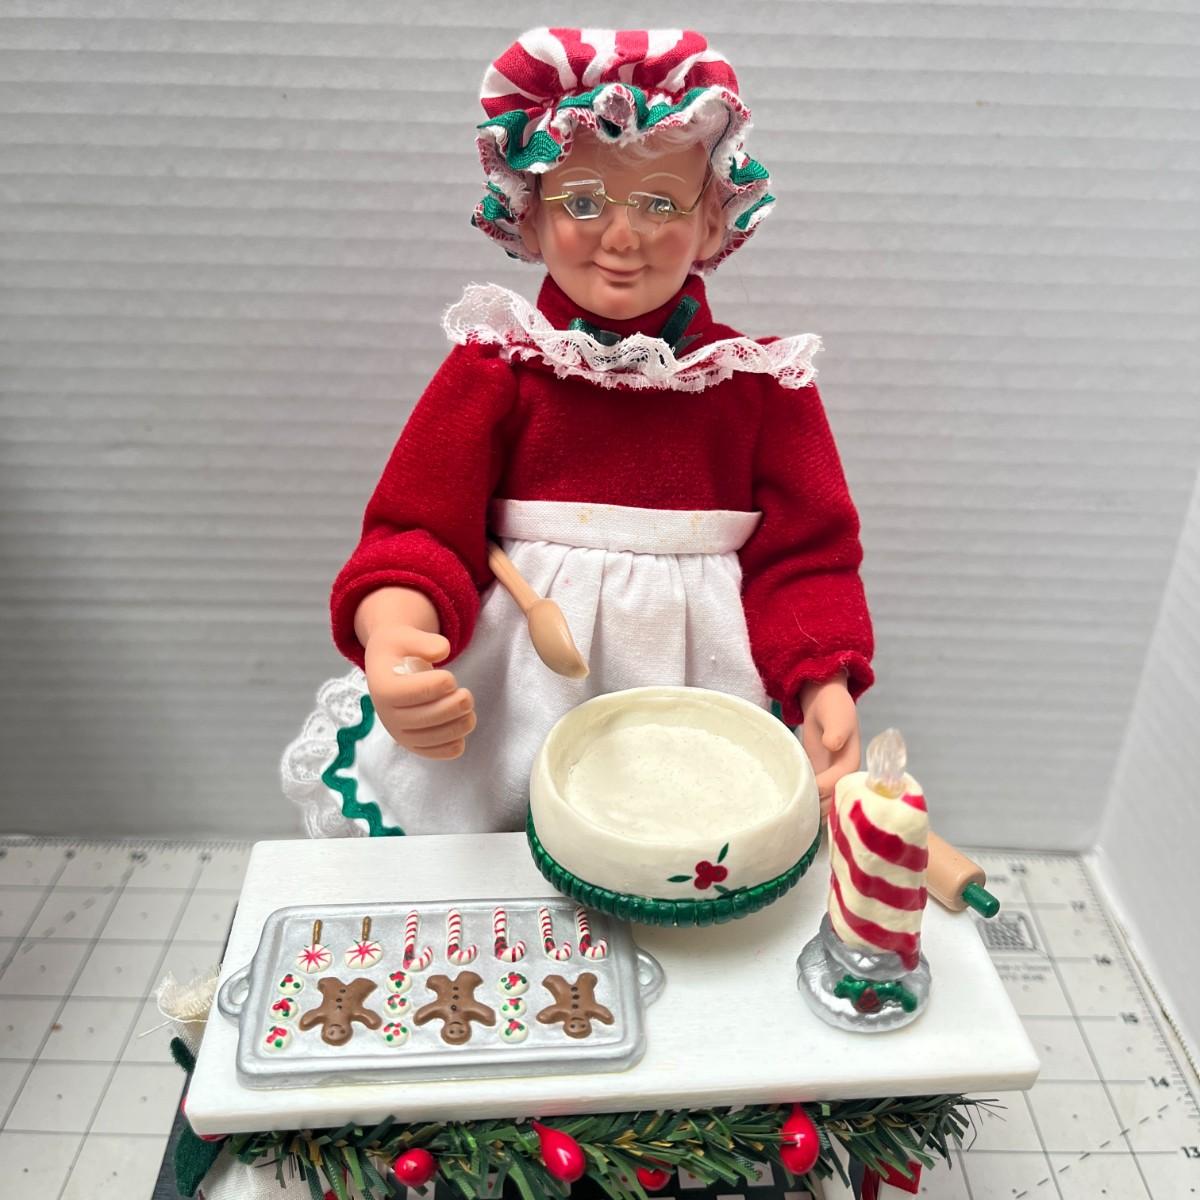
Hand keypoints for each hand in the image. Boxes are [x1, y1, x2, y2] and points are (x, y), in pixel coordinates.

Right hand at [362, 624, 476, 759]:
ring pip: (434, 738)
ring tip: (468, 710)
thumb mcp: (405, 636)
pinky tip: (461, 727)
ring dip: (460, 725)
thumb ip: (424, 641)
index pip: (412, 693)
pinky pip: (435, 753)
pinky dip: (454, 745)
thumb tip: (443, 650)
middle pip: (426, 718)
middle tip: (466, 695)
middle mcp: (386, 715)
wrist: (387, 667)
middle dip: (455, 706)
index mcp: (381, 688)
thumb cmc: (398, 650)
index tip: (451, 678)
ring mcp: (398, 733)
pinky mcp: (411, 744)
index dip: (439, 685)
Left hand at [799, 672, 859, 815]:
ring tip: (786, 808)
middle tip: (789, 807)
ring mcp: (828, 779)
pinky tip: (786, 803)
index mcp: (850, 767)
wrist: (823, 701)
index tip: (802, 792)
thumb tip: (832, 745)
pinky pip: (811, 794)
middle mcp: (842, 777)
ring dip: (806, 806)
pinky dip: (801, 799)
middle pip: (829, 802)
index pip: (836, 788)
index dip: (821, 792)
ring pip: (820, 802)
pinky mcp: (816, 776)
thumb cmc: (834, 708)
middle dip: (813, 806)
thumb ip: (836, 731)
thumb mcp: (837, 717)